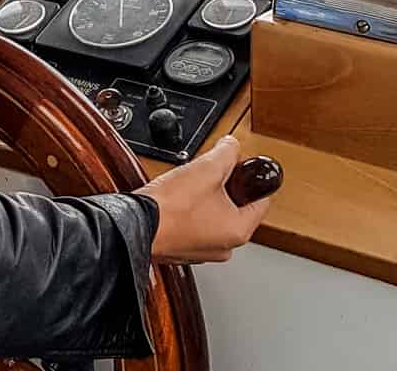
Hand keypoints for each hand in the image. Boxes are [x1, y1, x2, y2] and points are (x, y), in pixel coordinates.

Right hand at [133, 136, 272, 263]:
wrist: (135, 225)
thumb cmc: (170, 208)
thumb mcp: (205, 169)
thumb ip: (226, 153)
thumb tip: (232, 146)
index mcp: (238, 231)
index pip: (261, 201)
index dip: (251, 177)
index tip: (241, 165)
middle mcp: (224, 246)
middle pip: (236, 207)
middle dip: (225, 186)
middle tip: (210, 172)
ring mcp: (202, 250)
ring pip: (213, 216)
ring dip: (205, 198)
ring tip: (189, 186)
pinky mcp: (182, 249)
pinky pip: (195, 225)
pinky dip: (189, 211)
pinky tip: (177, 200)